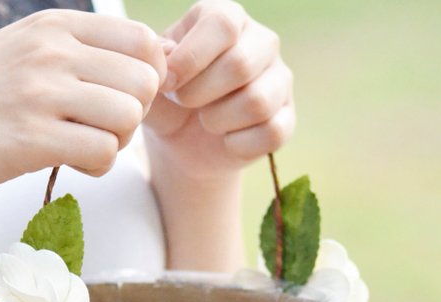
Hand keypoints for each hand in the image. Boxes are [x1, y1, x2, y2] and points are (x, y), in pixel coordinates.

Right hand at [0, 10, 166, 205]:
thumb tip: (148, 66)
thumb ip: (78, 53)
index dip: (146, 80)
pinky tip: (72, 163)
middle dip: (135, 114)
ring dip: (118, 142)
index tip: (120, 101)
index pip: (144, 42)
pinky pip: (105, 153)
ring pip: (130, 117)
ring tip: (85, 145)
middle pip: (145, 83)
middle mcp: (51, 51)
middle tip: (103, 128)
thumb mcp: (26, 52)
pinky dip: (98, 167)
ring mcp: (41, 93)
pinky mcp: (33, 138)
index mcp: (54, 25)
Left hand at [144, 0, 294, 178]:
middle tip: (184, 103)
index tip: (168, 83)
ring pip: (257, 102)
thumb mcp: (154, 80)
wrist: (184, 144)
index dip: (191, 58)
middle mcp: (262, 43)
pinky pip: (271, 132)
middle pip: (240, 64)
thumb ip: (155, 63)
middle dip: (200, 93)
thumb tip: (169, 54)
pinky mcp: (286, 119)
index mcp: (228, 19)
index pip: (222, 24)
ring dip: (218, 120)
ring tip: (206, 120)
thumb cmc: (169, 101)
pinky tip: (225, 140)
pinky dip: (238, 144)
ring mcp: (280, 81)